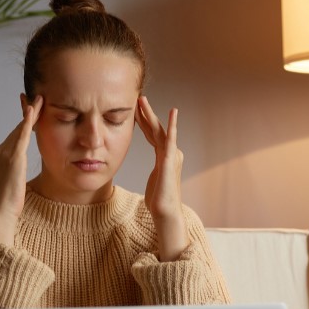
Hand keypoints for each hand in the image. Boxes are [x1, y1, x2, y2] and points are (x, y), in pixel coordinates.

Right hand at [0, 94, 42, 244]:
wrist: (2, 212)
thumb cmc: (10, 201)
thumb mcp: (14, 181)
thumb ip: (17, 169)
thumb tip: (22, 168)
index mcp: (0, 155)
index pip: (16, 134)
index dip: (24, 121)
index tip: (30, 108)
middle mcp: (0, 150)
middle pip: (18, 128)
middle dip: (28, 112)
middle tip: (37, 97)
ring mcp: (5, 153)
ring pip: (20, 128)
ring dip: (31, 113)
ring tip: (40, 99)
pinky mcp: (13, 157)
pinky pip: (22, 135)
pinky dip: (27, 122)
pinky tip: (33, 110)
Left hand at [135, 95, 187, 260]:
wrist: (165, 211)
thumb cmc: (158, 200)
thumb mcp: (154, 181)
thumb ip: (155, 172)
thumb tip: (154, 173)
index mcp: (164, 156)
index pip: (152, 134)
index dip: (144, 122)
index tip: (135, 109)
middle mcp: (170, 153)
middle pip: (156, 128)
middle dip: (146, 113)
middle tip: (138, 97)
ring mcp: (171, 155)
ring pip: (159, 130)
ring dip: (151, 114)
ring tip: (143, 100)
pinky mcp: (170, 159)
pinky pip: (170, 139)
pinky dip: (172, 125)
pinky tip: (173, 112)